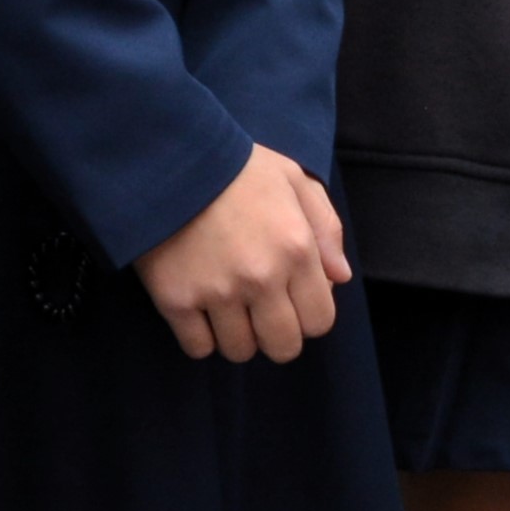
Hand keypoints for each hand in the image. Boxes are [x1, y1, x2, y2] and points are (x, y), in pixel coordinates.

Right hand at [139, 144, 350, 362]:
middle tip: (259, 313)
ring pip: (239, 351)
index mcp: (297, 249)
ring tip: (226, 308)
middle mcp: (262, 278)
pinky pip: (198, 348)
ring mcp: (217, 292)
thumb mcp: (293, 180)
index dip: (308, 317)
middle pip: (283, 347)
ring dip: (237, 336)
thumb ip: (325, 228)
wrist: (168, 158)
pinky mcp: (176, 300)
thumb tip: (341, 278)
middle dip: (276, 335)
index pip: (320, 321)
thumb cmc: (236, 166)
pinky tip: (198, 311)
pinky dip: (200, 337)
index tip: (290, 301)